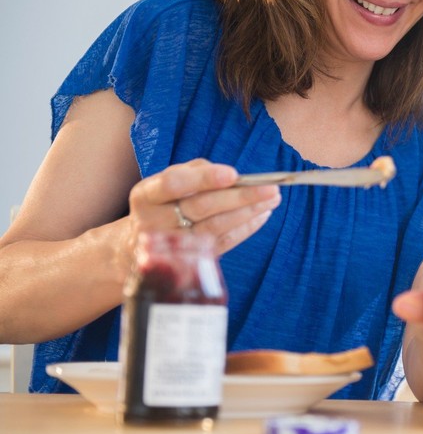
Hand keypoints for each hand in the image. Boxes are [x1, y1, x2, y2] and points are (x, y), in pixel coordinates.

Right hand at [127, 159, 280, 255]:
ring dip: (248, 212)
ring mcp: (172, 246)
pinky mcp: (190, 261)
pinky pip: (222, 244)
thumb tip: (231, 176)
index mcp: (146, 196)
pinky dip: (245, 229)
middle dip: (239, 197)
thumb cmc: (163, 203)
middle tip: (270, 187)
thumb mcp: (165, 182)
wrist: (138, 247)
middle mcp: (155, 222)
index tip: (233, 174)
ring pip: (215, 228)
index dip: (204, 179)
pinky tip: (263, 215)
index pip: (175, 184)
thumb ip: (195, 172)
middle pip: (201, 208)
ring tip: (272, 199)